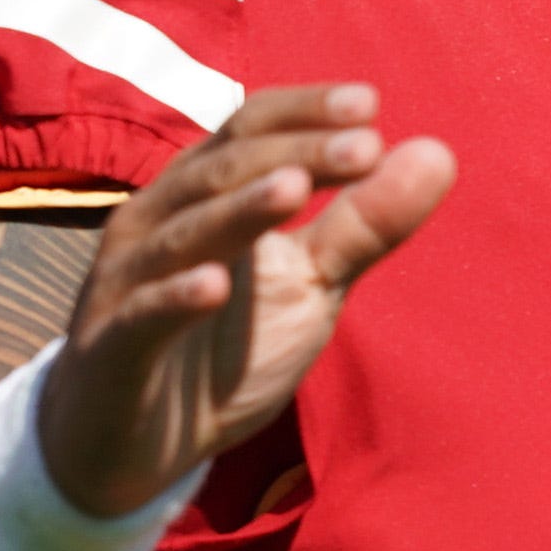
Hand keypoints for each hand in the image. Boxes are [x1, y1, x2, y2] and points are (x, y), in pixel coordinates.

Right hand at [36, 82, 456, 514]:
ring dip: (239, 210)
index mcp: (204, 195)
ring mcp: (127, 284)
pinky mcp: (111, 349)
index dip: (305, 113)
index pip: (251, 131)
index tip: (370, 106)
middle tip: (365, 146)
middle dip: (294, 155)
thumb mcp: (311, 286)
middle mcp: (159, 222)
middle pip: (223, 170)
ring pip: (183, 233)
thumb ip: (366, 223)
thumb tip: (439, 152)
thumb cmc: (224, 349)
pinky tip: (216, 286)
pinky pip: (142, 316)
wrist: (136, 445)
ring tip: (295, 188)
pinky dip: (175, 297)